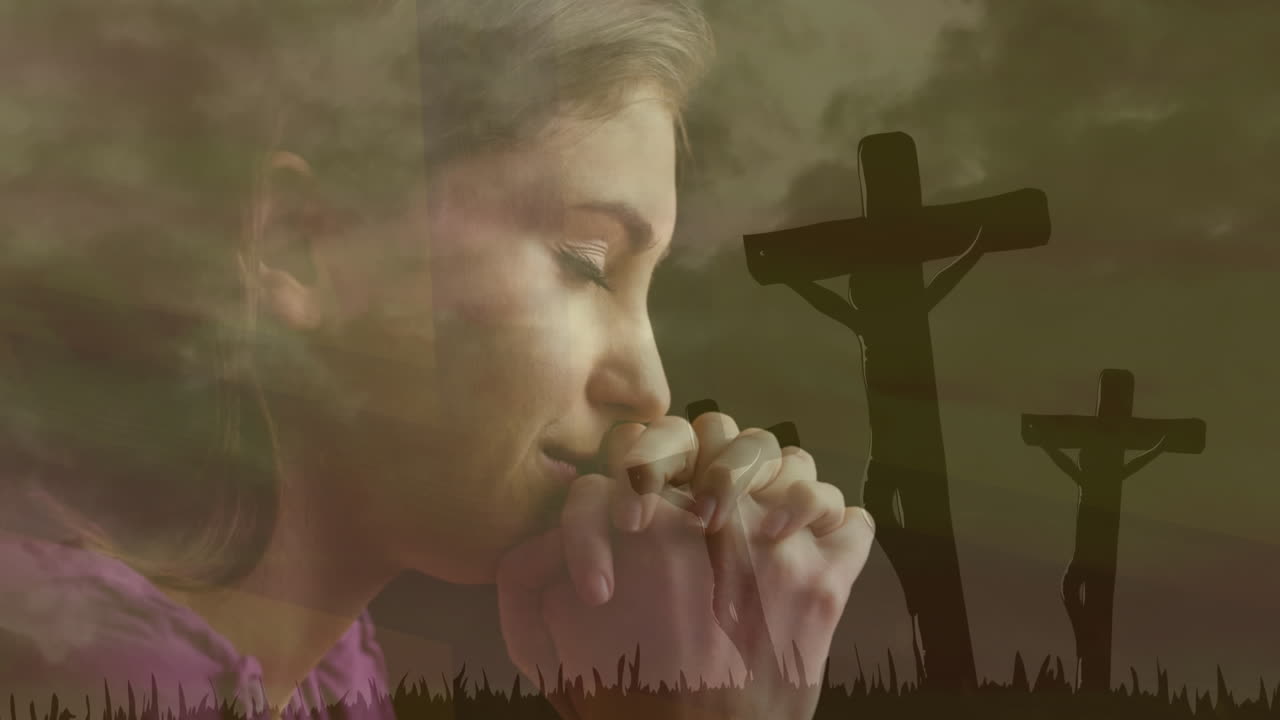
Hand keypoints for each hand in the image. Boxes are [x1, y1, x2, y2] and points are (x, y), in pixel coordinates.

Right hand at [496, 414, 876, 719]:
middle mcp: (719, 524)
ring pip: (794, 466)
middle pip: (727, 437)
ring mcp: (782, 549)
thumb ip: (532, 569)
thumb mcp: (548, 642)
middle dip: (715, 463)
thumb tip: (562, 509)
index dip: (640, 474)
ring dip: (777, 486)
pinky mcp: (828, 585)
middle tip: (708, 504)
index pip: (649, 444)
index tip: (638, 524)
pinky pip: (849, 520)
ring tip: (763, 521)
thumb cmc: (622, 703)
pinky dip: (832, 528)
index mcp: (648, 528)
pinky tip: (806, 547)